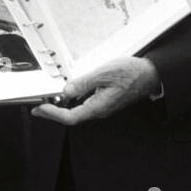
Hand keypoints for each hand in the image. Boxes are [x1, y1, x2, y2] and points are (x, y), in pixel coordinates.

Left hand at [31, 57, 160, 125]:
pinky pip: (85, 104)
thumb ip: (84, 83)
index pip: (70, 117)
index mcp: (99, 106)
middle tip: (39, 107)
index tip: (40, 108)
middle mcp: (100, 110)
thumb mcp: (104, 73)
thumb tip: (66, 91)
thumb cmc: (133, 74)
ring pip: (78, 110)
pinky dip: (73, 101)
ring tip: (50, 100)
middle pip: (72, 116)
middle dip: (53, 112)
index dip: (52, 114)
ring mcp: (103, 106)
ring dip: (62, 107)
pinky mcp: (105, 100)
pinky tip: (68, 94)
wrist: (151, 74)